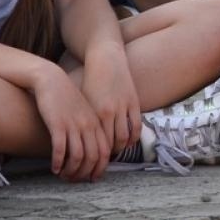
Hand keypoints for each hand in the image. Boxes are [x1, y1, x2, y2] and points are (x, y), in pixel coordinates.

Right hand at [31, 65, 110, 181]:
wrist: (52, 80)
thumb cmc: (67, 98)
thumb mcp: (85, 111)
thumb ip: (91, 128)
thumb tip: (92, 151)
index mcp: (98, 122)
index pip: (105, 151)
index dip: (100, 168)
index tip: (92, 178)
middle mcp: (89, 125)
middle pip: (93, 157)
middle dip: (85, 173)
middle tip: (75, 181)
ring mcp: (74, 124)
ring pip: (77, 156)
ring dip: (71, 171)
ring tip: (63, 176)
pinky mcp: (58, 124)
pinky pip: (60, 149)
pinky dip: (58, 162)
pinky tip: (54, 168)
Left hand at [79, 42, 141, 157]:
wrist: (105, 58)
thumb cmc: (90, 80)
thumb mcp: (84, 100)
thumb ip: (86, 119)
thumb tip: (82, 139)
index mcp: (95, 113)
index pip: (97, 142)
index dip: (95, 154)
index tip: (90, 160)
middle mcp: (110, 112)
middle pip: (111, 143)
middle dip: (107, 155)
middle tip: (102, 161)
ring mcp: (124, 107)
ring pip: (125, 138)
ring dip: (121, 148)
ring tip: (115, 152)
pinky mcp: (134, 101)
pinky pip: (137, 126)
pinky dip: (134, 138)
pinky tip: (129, 142)